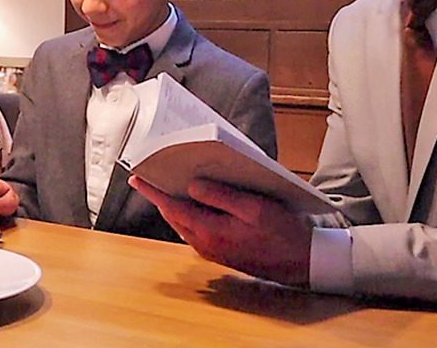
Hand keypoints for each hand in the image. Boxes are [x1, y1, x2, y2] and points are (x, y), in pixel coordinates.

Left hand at [130, 176, 312, 286]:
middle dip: (163, 195)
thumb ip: (220, 196)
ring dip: (177, 204)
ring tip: (173, 182)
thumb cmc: (281, 233)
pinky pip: (196, 228)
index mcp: (209, 231)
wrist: (300, 263)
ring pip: (184, 222)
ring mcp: (210, 250)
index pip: (172, 207)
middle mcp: (204, 244)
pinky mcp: (219, 251)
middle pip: (174, 215)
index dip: (153, 191)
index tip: (137, 177)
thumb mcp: (253, 207)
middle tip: (154, 173)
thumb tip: (192, 186)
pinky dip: (191, 213)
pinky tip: (198, 200)